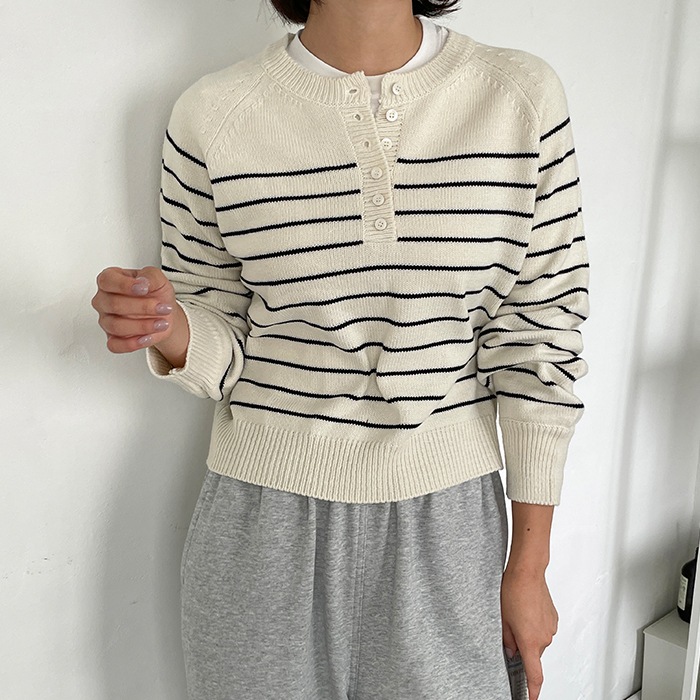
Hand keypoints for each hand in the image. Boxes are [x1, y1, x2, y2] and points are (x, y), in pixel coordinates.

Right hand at [91, 266, 185, 359]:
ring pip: (115, 326)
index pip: (107, 280)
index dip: (125, 285)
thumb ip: (150, 276)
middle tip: (162, 307)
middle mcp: (104, 300)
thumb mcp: (158, 279)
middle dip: (142, 307)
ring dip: (142, 326)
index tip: (144, 289)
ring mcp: (106, 320)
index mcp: (110, 280)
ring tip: (161, 323)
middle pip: (113, 304)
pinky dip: (132, 344)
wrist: (164, 313)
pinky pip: (115, 345)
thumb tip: (143, 282)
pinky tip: (147, 338)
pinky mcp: (112, 338)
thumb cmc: (156, 293)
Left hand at [501, 566, 557, 699]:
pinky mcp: (553, 619)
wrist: (527, 572)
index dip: (532, 691)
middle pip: (533, 653)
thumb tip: (512, 651)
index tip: (530, 698)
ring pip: (538, 640)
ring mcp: (550, 628)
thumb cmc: (513, 591)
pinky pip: (543, 628)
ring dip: (528, 633)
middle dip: (523, 647)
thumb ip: (508, 641)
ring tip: (517, 614)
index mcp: (530, 642)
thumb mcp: (503, 619)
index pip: (535, 675)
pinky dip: (535, 624)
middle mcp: (544, 638)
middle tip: (511, 629)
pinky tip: (527, 610)